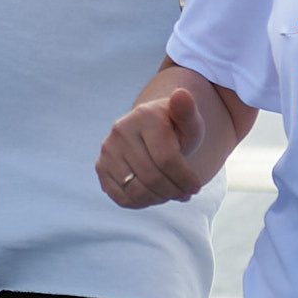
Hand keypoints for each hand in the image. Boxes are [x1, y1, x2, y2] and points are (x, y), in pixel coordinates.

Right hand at [99, 87, 207, 206]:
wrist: (149, 131)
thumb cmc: (175, 129)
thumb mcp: (189, 122)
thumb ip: (188, 112)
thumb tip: (181, 94)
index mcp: (144, 116)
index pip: (167, 159)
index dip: (185, 179)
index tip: (196, 187)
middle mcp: (120, 130)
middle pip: (152, 178)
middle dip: (174, 191)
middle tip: (185, 193)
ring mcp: (108, 149)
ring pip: (136, 191)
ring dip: (159, 199)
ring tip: (170, 193)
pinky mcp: (101, 166)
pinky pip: (121, 198)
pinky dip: (141, 203)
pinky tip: (154, 195)